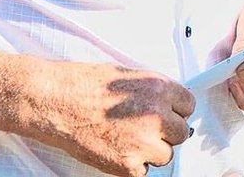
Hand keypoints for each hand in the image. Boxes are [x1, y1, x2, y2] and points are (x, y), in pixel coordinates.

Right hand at [0, 57, 194, 176]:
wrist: (54, 101)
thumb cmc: (84, 84)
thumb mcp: (128, 75)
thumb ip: (153, 91)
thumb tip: (167, 103)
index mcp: (160, 88)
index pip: (188, 105)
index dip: (174, 110)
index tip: (165, 113)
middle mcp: (157, 115)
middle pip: (180, 132)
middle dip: (165, 132)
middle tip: (143, 128)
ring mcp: (143, 142)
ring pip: (165, 154)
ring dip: (150, 151)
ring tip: (126, 139)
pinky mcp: (127, 165)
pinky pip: (143, 171)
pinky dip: (132, 166)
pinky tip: (115, 150)